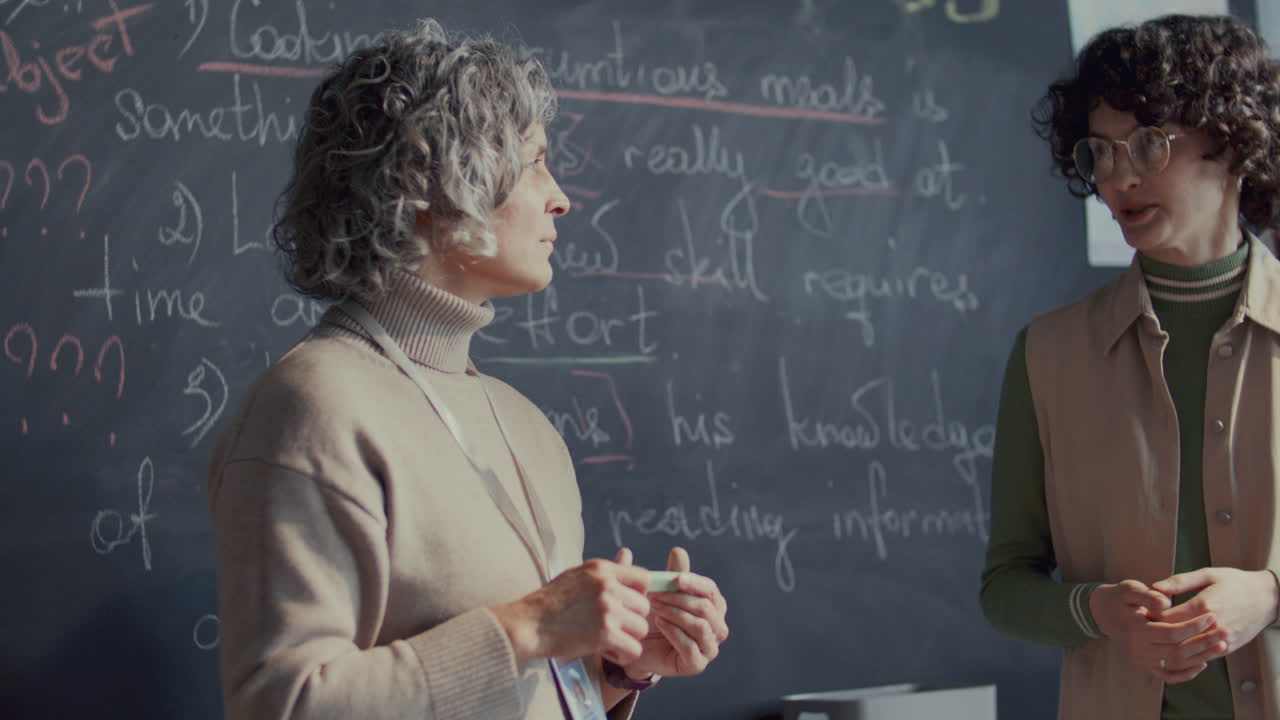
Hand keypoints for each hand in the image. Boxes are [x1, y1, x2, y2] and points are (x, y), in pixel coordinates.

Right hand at [492, 558, 650, 665]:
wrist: (528, 624)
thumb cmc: (549, 602)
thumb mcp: (577, 576)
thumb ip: (605, 572)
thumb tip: (627, 554)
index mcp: (601, 569)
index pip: (644, 578)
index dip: (639, 595)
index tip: (627, 606)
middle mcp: (607, 585)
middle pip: (644, 606)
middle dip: (632, 620)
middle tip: (613, 627)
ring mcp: (607, 609)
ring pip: (641, 628)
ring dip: (628, 638)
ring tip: (609, 640)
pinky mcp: (605, 633)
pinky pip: (634, 649)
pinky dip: (624, 655)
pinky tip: (608, 652)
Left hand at [618, 546, 728, 678]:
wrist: (637, 646)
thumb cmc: (654, 615)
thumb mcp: (662, 592)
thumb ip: (671, 575)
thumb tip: (678, 550)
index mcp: (714, 606)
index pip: (710, 590)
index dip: (694, 582)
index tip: (675, 577)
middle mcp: (717, 627)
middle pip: (706, 607)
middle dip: (679, 598)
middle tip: (655, 594)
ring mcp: (710, 648)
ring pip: (700, 625)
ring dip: (675, 613)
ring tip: (654, 607)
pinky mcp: (697, 664)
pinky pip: (690, 646)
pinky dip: (673, 631)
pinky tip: (659, 622)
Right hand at [1089, 579, 1218, 683]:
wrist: (1102, 613)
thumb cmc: (1119, 597)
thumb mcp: (1129, 588)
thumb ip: (1147, 595)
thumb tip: (1166, 603)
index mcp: (1134, 629)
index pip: (1170, 632)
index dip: (1193, 626)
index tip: (1212, 615)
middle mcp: (1137, 648)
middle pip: (1177, 650)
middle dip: (1203, 642)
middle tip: (1224, 632)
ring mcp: (1141, 659)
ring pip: (1176, 663)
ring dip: (1201, 656)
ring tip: (1221, 646)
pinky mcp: (1144, 665)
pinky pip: (1167, 675)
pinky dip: (1186, 673)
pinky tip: (1202, 664)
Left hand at [1153, 568, 1278, 660]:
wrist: (1268, 598)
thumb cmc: (1236, 583)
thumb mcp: (1208, 575)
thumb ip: (1179, 582)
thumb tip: (1154, 587)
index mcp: (1204, 605)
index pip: (1166, 618)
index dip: (1150, 616)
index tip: (1141, 613)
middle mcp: (1212, 625)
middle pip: (1174, 636)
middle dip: (1156, 632)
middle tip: (1142, 628)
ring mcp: (1221, 640)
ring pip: (1187, 651)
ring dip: (1169, 646)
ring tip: (1156, 638)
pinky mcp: (1228, 648)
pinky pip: (1202, 657)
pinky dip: (1186, 654)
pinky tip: (1175, 647)